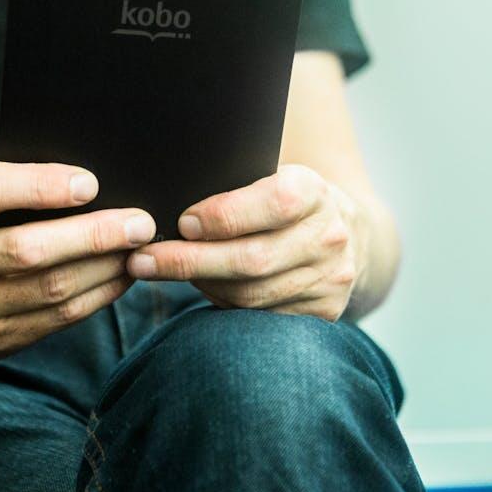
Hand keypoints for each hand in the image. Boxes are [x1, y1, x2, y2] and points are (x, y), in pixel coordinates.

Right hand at [0, 161, 154, 359]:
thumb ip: (14, 190)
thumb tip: (94, 185)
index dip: (38, 185)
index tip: (89, 183)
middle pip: (28, 249)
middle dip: (93, 235)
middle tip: (141, 223)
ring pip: (51, 289)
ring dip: (106, 267)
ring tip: (141, 247)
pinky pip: (60, 318)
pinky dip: (99, 294)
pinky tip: (122, 275)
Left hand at [126, 165, 361, 320]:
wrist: (347, 236)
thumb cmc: (287, 200)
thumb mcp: (273, 175)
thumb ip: (234, 182)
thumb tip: (168, 191)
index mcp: (316, 191)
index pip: (275, 202)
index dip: (224, 215)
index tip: (182, 222)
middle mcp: (329, 237)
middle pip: (253, 259)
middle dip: (190, 261)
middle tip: (143, 260)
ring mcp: (329, 279)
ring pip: (252, 294)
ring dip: (198, 284)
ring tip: (157, 272)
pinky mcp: (324, 312)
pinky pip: (260, 315)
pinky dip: (223, 303)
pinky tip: (198, 288)